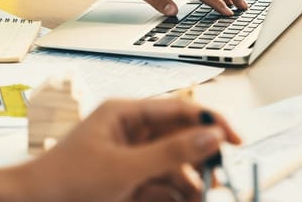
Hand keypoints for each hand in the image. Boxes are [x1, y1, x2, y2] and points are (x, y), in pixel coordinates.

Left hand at [0, 98, 240, 201]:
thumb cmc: (65, 180)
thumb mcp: (124, 168)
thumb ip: (170, 152)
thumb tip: (211, 137)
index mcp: (126, 113)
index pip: (180, 109)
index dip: (211, 123)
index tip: (236, 140)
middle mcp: (130, 131)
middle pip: (181, 138)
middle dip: (201, 160)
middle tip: (218, 180)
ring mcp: (129, 157)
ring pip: (174, 165)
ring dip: (190, 182)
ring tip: (201, 197)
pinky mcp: (127, 180)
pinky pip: (161, 183)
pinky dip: (174, 194)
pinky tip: (183, 201)